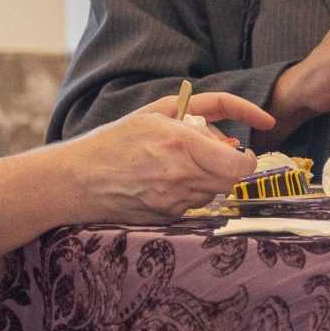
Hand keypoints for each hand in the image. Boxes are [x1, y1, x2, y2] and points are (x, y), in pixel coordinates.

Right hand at [57, 93, 269, 225]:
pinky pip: (195, 204)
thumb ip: (200, 114)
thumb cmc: (115, 140)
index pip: (240, 163)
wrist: (79, 179)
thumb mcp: (157, 113)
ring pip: (215, 192)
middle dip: (231, 165)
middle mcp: (182, 176)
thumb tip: (231, 133)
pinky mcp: (168, 217)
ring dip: (210, 178)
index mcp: (182, 143)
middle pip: (232, 180)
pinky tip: (167, 181)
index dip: (250, 158)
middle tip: (216, 153)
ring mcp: (175, 201)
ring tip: (182, 164)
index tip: (249, 149)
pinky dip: (191, 191)